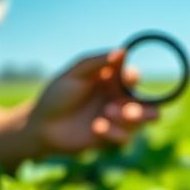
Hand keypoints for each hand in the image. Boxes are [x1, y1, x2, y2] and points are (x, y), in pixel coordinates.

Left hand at [20, 49, 158, 155]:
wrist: (42, 127)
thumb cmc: (56, 96)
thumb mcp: (73, 74)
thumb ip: (97, 62)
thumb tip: (123, 51)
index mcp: (110, 81)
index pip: (133, 76)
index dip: (133, 77)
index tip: (126, 78)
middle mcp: (117, 99)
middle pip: (147, 102)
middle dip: (144, 107)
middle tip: (128, 110)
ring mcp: (116, 120)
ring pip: (142, 121)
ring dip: (131, 118)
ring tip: (109, 113)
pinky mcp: (111, 138)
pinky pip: (126, 137)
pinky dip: (114, 132)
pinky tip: (96, 127)